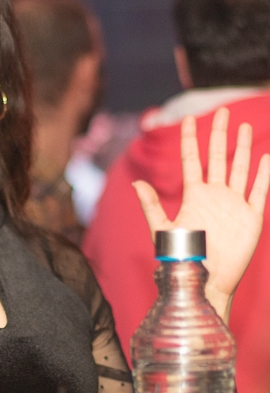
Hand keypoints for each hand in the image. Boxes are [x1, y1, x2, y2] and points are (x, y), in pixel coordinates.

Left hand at [133, 107, 269, 321]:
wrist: (205, 282)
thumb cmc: (181, 259)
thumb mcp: (164, 231)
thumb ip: (151, 206)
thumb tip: (135, 184)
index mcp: (193, 195)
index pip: (192, 160)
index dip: (190, 139)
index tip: (188, 118)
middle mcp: (214, 196)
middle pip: (218, 157)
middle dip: (219, 134)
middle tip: (222, 111)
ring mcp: (233, 205)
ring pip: (240, 169)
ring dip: (242, 148)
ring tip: (242, 127)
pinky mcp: (251, 218)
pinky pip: (259, 191)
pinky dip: (263, 174)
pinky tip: (266, 157)